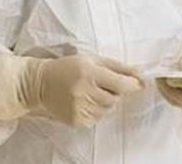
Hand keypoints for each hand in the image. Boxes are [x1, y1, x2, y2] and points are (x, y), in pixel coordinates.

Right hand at [0, 55, 141, 127]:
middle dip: (114, 91)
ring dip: (105, 100)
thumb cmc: (68, 68)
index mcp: (89, 73)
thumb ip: (118, 66)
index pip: (122, 84)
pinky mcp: (77, 120)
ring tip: (90, 91)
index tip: (138, 82)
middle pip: (116, 98)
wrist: (40, 83)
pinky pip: (98, 118)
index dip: (133, 84)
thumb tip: (141, 74)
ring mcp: (80, 108)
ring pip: (108, 108)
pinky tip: (84, 100)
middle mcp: (84, 91)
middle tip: (101, 83)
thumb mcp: (92, 59)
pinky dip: (96, 110)